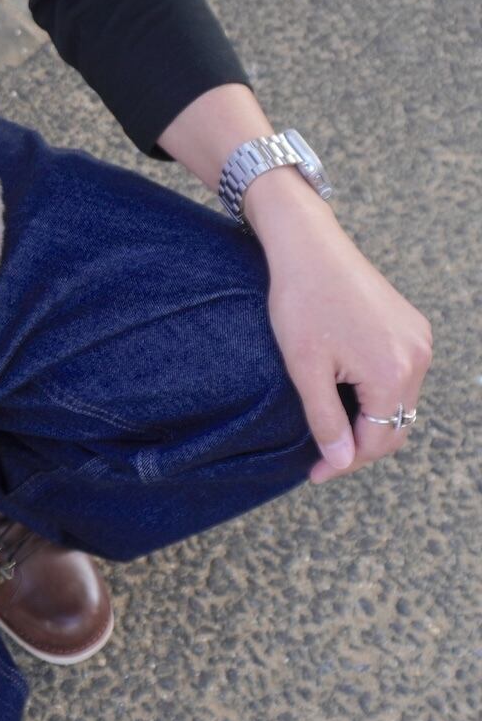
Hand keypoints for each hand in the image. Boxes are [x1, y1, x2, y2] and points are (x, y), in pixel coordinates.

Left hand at [250, 176, 432, 485]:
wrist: (310, 246)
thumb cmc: (301, 302)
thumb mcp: (305, 368)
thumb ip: (324, 419)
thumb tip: (340, 463)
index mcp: (393, 373)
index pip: (377, 440)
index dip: (344, 463)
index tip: (312, 474)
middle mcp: (417, 358)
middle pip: (394, 425)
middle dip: (359, 447)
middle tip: (320, 459)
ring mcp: (419, 341)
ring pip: (399, 403)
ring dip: (369, 421)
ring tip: (330, 430)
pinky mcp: (411, 327)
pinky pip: (400, 376)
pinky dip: (376, 395)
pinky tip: (345, 397)